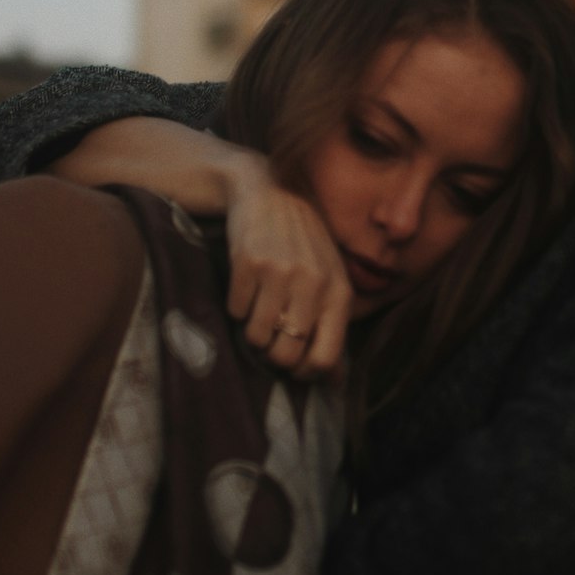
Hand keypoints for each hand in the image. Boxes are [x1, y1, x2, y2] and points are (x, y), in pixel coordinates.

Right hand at [222, 150, 352, 377]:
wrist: (271, 192)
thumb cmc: (304, 244)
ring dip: (253, 331)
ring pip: (257, 337)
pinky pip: (236, 312)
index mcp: (339, 292)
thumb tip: (334, 382)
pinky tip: (248, 284)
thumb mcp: (330, 280)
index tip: (294, 364)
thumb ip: (333, 328)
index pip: (324, 358)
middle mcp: (313, 284)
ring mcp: (280, 273)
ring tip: (260, 307)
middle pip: (286, 355)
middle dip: (273, 355)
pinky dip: (238, 307)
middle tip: (271, 338)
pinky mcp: (248, 263)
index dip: (304, 373)